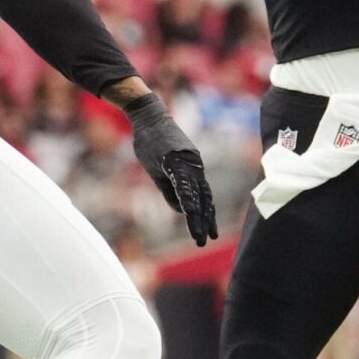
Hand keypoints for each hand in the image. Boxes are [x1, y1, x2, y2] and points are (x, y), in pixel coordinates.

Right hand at [123, 93, 218, 245]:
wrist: (148, 117)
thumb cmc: (154, 144)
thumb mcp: (162, 172)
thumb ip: (171, 191)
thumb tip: (182, 211)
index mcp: (192, 171)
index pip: (203, 197)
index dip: (207, 215)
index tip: (209, 233)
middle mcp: (195, 167)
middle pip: (203, 198)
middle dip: (204, 221)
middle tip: (205, 240)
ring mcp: (187, 162)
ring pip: (196, 194)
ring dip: (198, 216)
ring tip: (199, 235)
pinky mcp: (176, 159)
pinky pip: (182, 182)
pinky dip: (187, 198)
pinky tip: (188, 212)